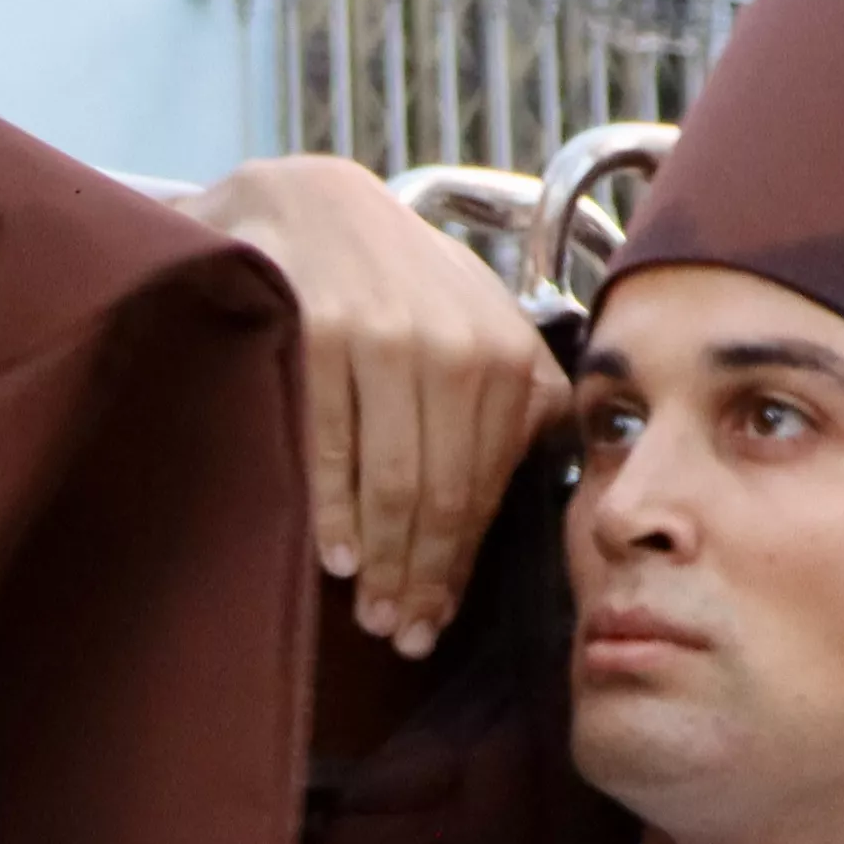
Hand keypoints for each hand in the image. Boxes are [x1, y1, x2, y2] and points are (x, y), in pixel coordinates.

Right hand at [202, 152, 562, 655]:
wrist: (312, 208)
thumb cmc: (396, 283)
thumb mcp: (475, 324)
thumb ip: (510, 401)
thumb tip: (530, 502)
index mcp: (507, 357)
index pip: (487, 492)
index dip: (459, 570)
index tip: (435, 622)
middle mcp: (458, 348)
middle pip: (443, 498)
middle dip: (421, 581)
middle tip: (400, 635)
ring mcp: (390, 339)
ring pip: (393, 482)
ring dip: (382, 562)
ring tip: (369, 613)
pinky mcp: (325, 332)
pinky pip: (332, 445)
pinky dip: (333, 509)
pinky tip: (333, 556)